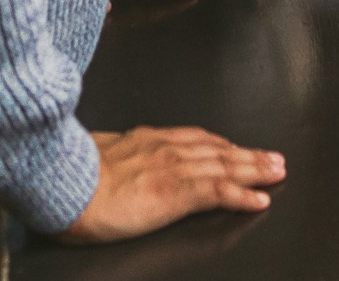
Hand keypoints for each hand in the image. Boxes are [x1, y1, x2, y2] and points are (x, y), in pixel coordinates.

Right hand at [57, 127, 284, 244]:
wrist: (61, 185)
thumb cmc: (67, 175)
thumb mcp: (92, 154)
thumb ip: (109, 155)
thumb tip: (103, 160)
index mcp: (145, 140)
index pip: (194, 138)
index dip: (221, 144)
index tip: (236, 146)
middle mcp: (165, 148)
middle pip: (218, 149)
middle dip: (248, 154)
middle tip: (273, 158)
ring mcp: (173, 168)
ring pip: (225, 166)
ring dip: (255, 169)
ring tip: (277, 173)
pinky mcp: (176, 192)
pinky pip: (218, 192)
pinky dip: (243, 194)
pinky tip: (260, 199)